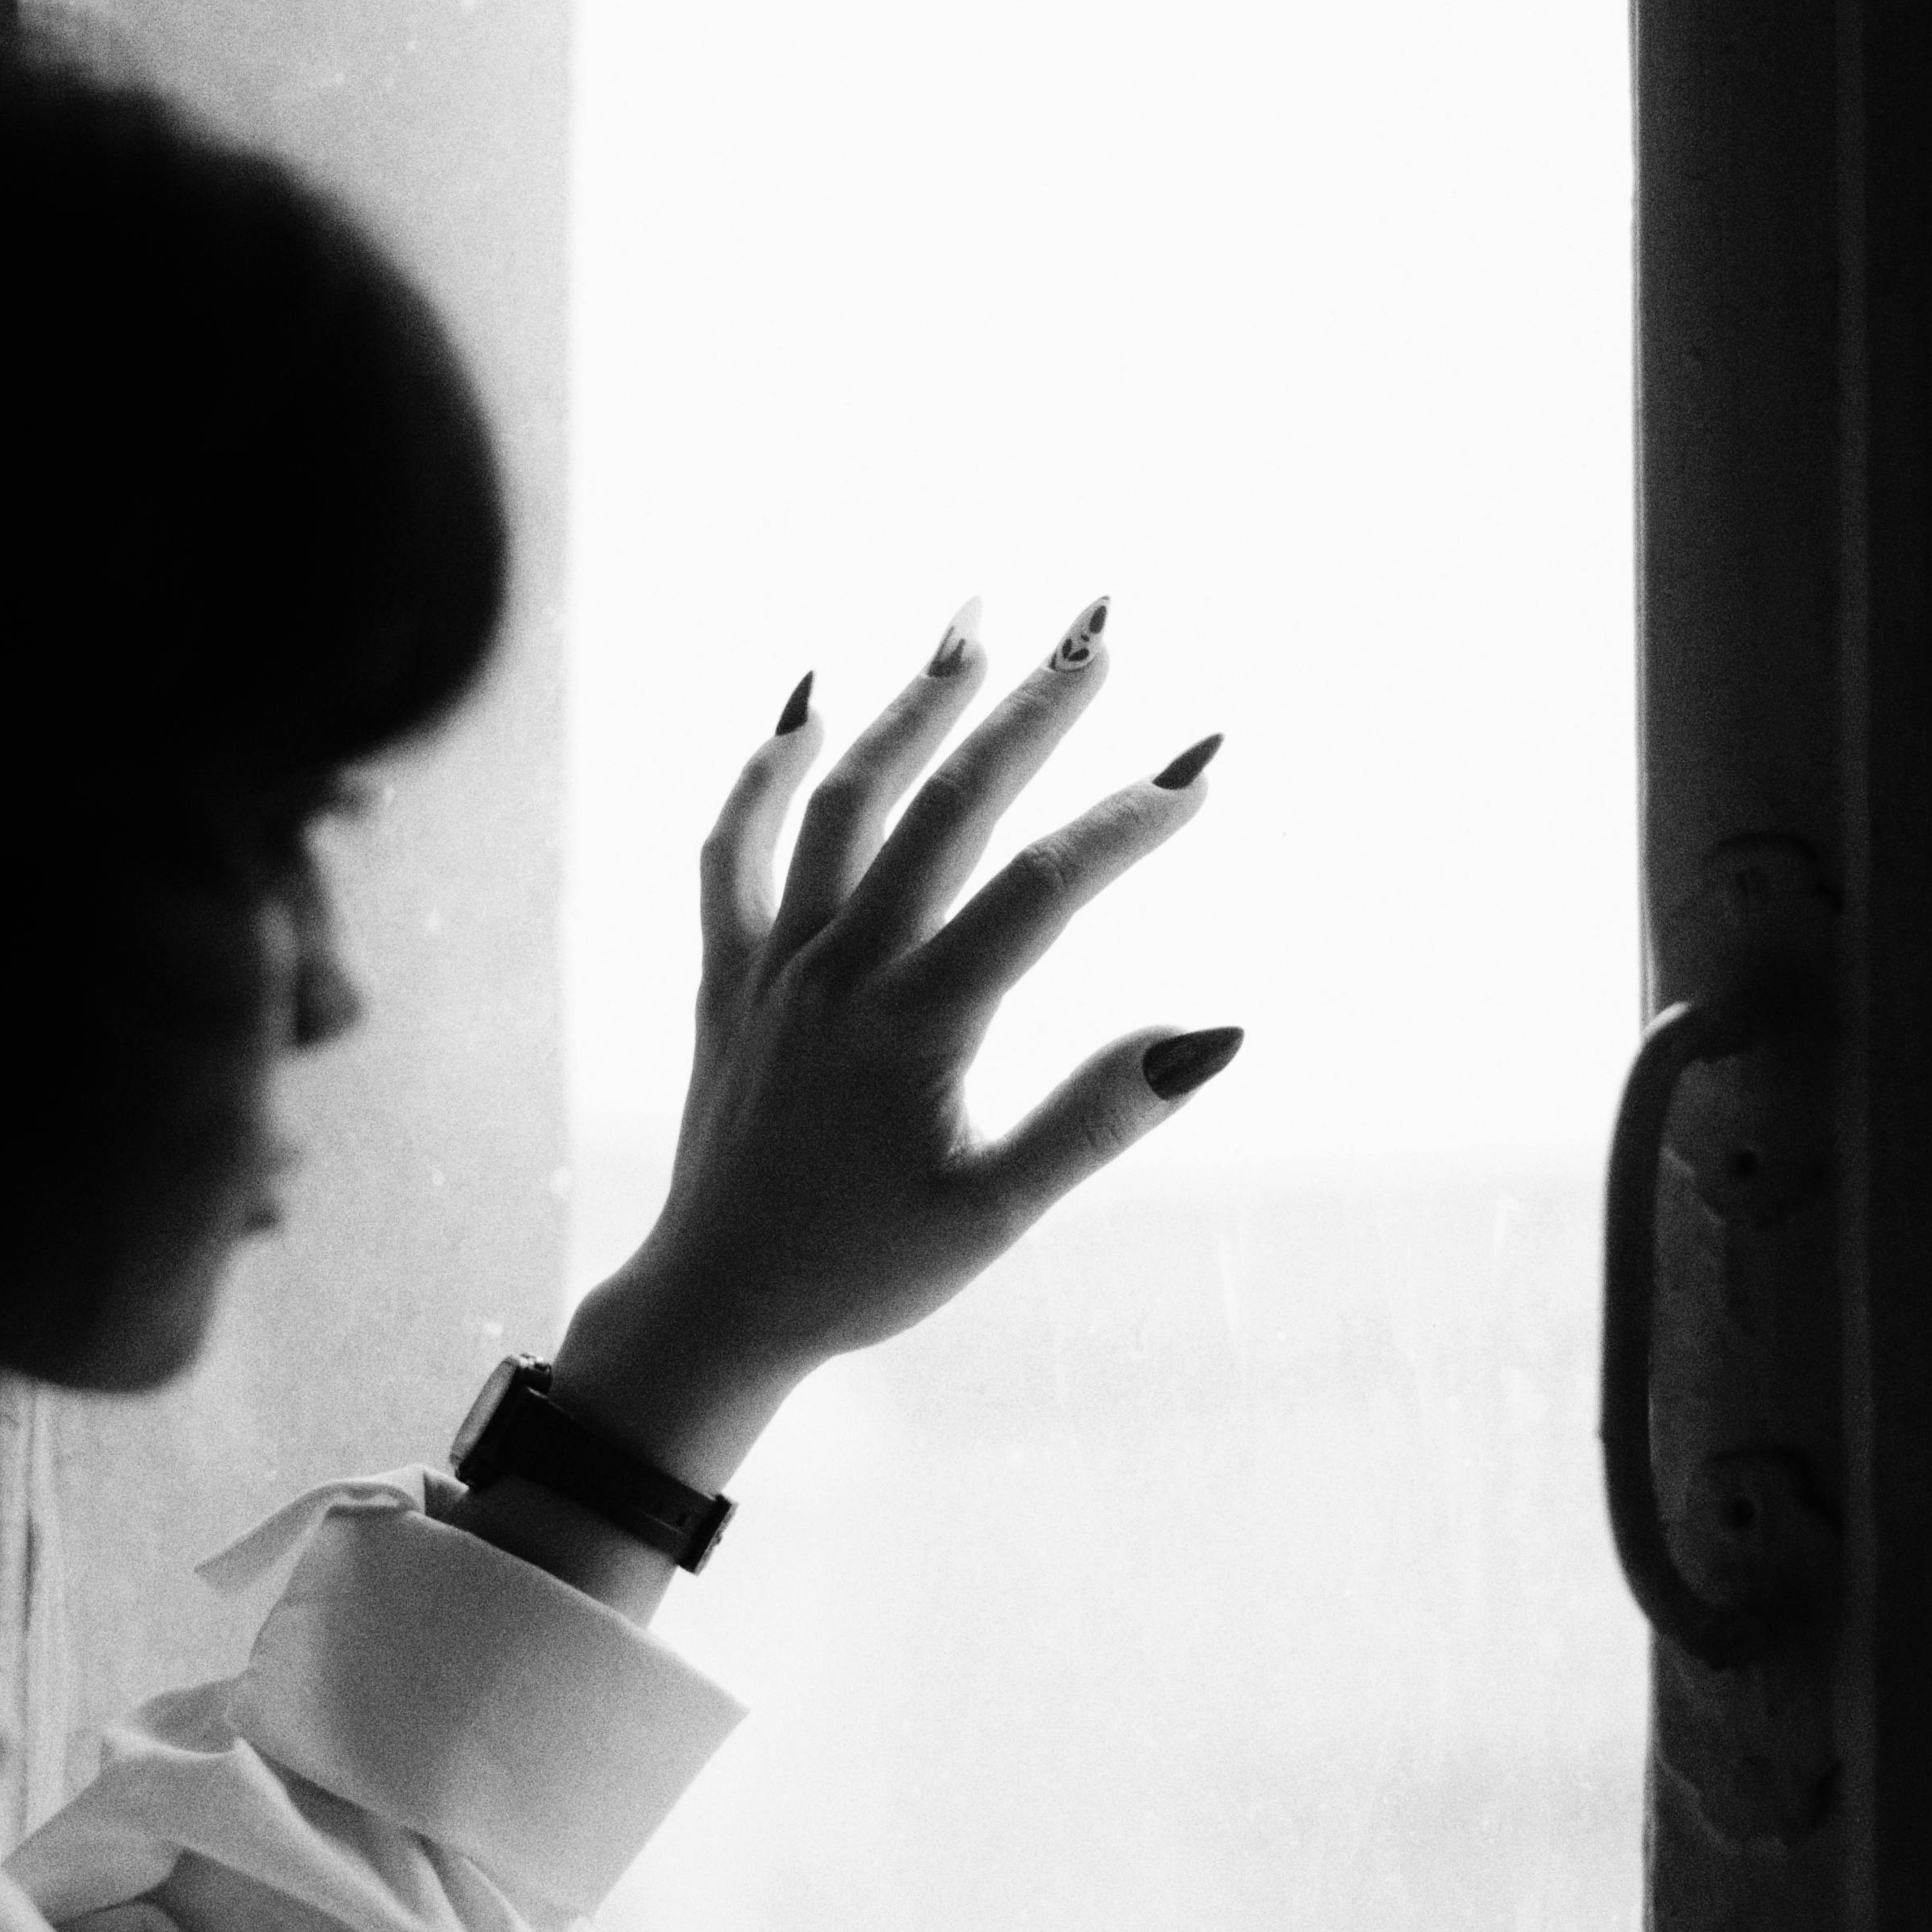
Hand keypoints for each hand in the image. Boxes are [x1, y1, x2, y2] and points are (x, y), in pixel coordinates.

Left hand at [554, 595, 1240, 1491]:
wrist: (717, 1306)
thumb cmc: (866, 1271)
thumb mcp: (996, 1213)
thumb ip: (1098, 1118)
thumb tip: (1214, 1034)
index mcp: (915, 1026)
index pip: (1039, 892)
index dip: (1125, 824)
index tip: (1200, 764)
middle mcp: (838, 972)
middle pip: (942, 808)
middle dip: (1028, 711)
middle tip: (1099, 627)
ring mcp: (772, 963)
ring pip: (840, 803)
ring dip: (911, 706)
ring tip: (976, 624)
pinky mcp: (724, 973)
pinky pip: (732, 848)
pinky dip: (768, 769)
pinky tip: (808, 702)